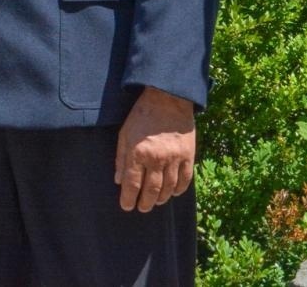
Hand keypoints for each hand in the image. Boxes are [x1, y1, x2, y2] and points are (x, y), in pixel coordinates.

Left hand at [114, 88, 194, 211]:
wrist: (168, 99)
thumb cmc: (142, 116)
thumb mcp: (124, 133)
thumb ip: (121, 158)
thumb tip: (118, 181)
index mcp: (138, 153)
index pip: (132, 184)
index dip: (128, 199)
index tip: (127, 206)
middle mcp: (157, 158)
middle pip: (151, 191)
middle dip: (145, 203)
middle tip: (142, 208)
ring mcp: (175, 158)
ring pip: (169, 188)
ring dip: (161, 199)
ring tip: (155, 202)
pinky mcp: (188, 156)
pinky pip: (185, 180)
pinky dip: (179, 190)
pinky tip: (173, 193)